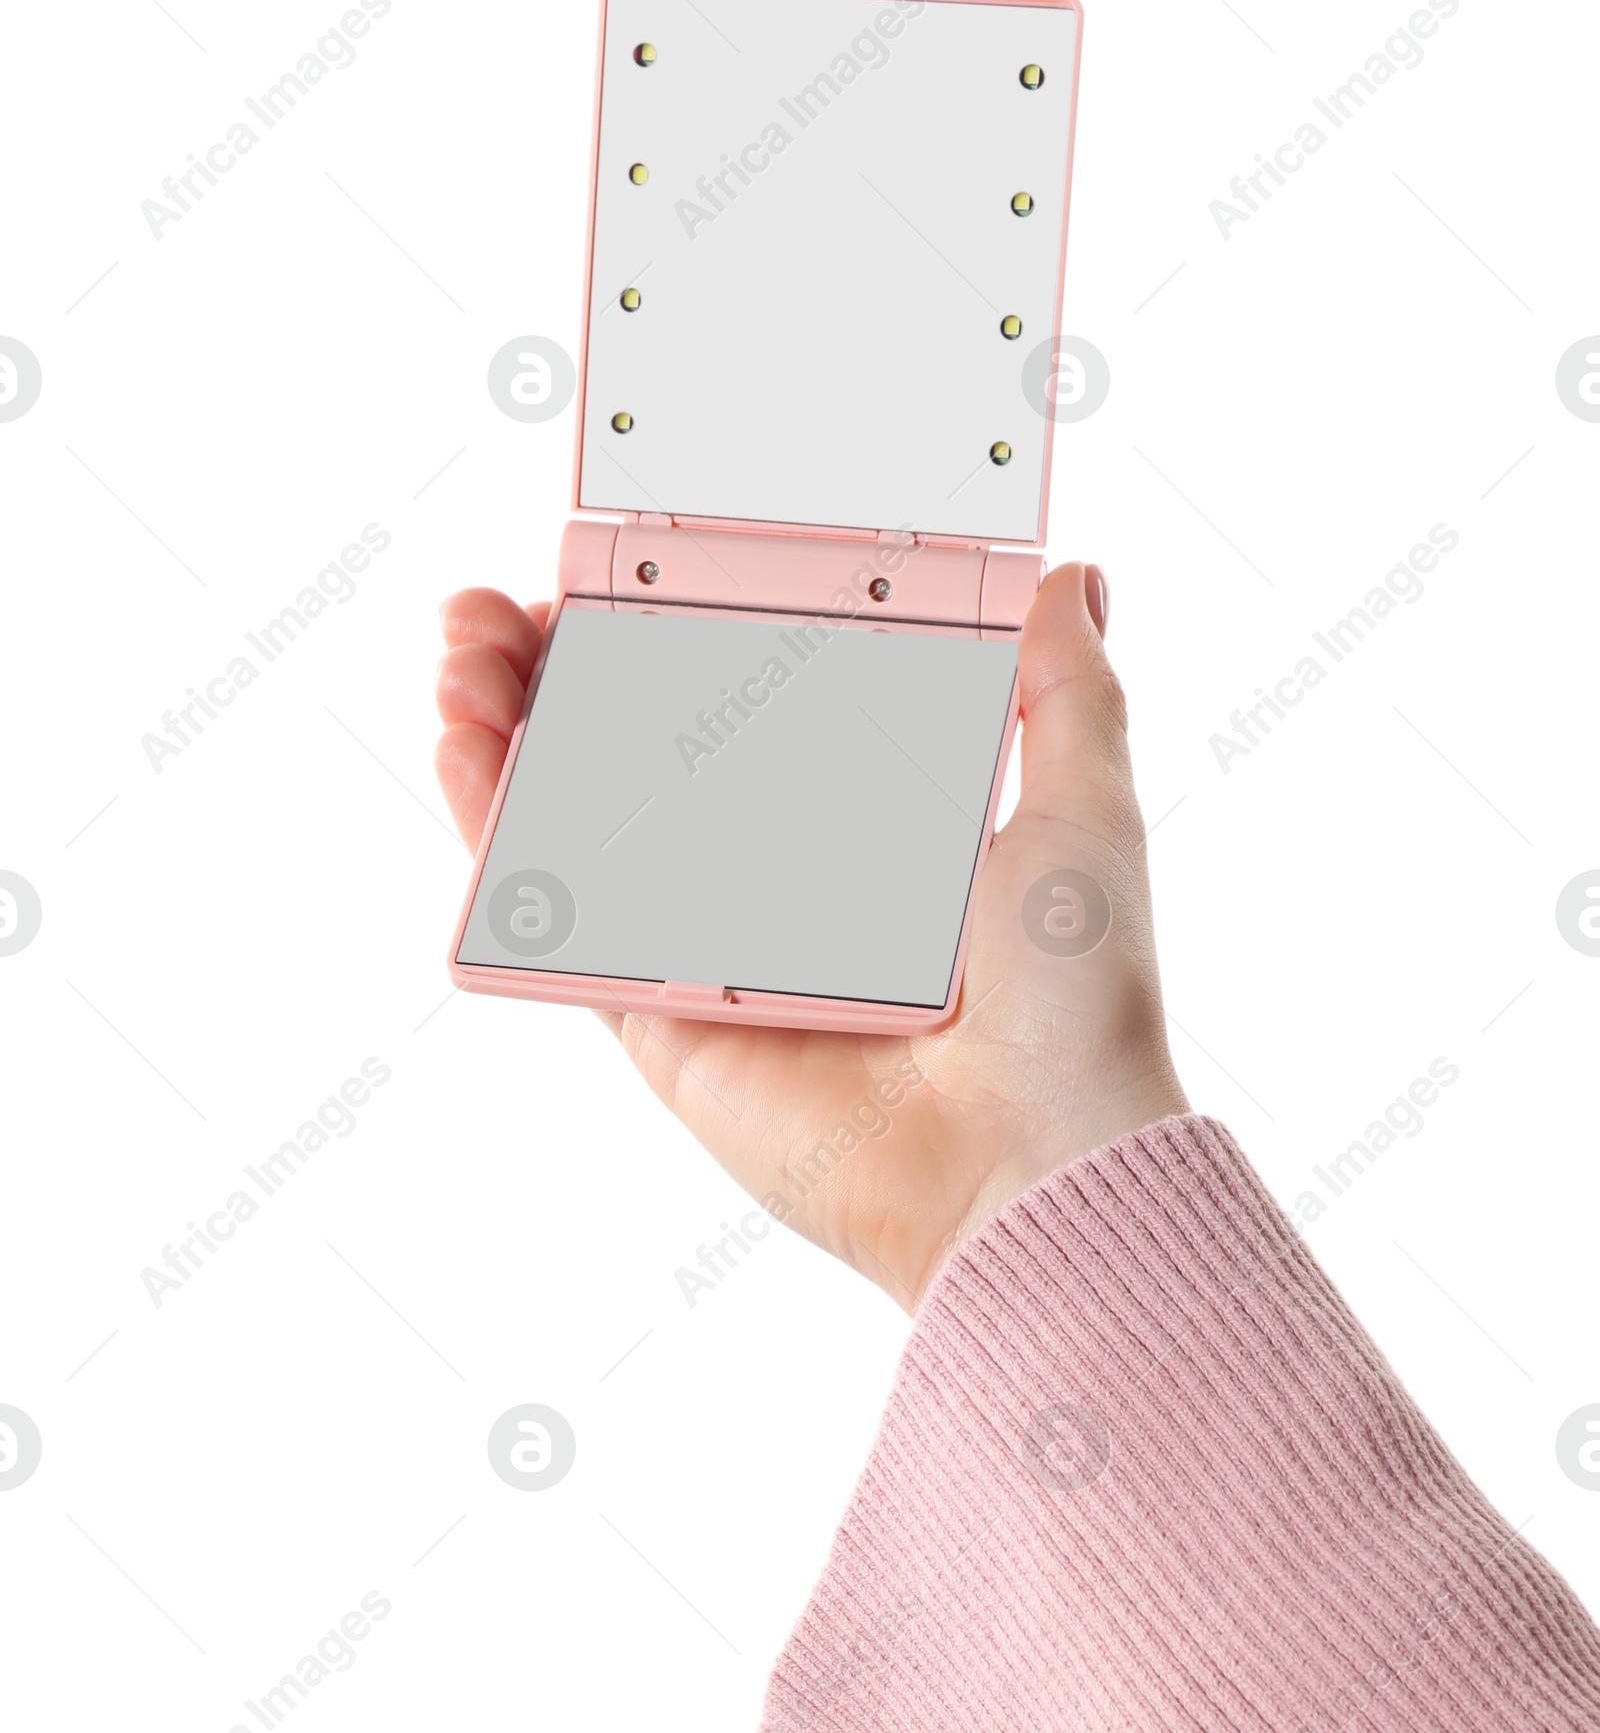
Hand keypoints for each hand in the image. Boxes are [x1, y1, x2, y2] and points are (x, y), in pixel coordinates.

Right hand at [435, 562, 1186, 1311]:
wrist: (1027, 1168)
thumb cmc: (1073, 1005)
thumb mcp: (1084, 817)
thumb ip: (1066, 698)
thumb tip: (1074, 577)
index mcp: (871, 820)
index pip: (749, 696)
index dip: (673, 626)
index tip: (621, 564)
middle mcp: (778, 876)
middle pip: (637, 746)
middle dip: (558, 664)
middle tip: (510, 606)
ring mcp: (708, 945)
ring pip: (576, 820)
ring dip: (504, 727)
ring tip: (465, 653)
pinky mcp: (660, 1022)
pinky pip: (556, 923)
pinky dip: (495, 839)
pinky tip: (465, 752)